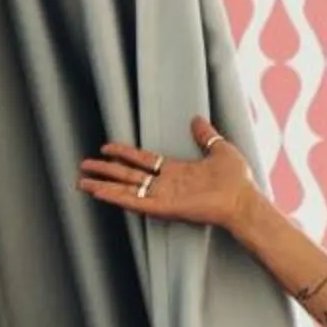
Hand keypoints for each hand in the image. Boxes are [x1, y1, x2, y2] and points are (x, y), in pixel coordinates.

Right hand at [78, 116, 260, 231]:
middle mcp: (166, 185)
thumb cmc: (237, 179)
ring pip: (126, 190)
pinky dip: (117, 198)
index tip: (107, 147)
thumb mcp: (220, 149)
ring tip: (82, 182)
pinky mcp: (164, 208)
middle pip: (128, 175)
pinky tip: (101, 193)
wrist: (243, 200)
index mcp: (177, 171)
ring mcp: (164, 197)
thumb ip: (206, 135)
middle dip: (105, 171)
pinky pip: (136, 202)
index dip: (124, 153)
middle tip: (84, 167)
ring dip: (103, 186)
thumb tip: (197, 118)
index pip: (143, 161)